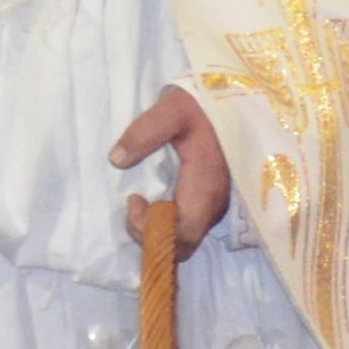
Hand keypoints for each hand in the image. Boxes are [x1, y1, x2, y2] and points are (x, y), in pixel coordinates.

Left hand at [110, 86, 233, 250]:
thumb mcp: (172, 109)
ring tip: (139, 204)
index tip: (133, 199)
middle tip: (133, 204)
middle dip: (150, 235)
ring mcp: (214, 208)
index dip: (152, 229)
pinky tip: (152, 205)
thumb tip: (116, 159)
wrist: (232, 102)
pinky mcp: (209, 205)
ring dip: (155, 231)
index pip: (182, 235)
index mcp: (207, 186)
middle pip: (182, 247)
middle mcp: (214, 206)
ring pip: (184, 243)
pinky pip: (186, 231)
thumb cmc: (203, 106)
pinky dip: (165, 227)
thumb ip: (145, 132)